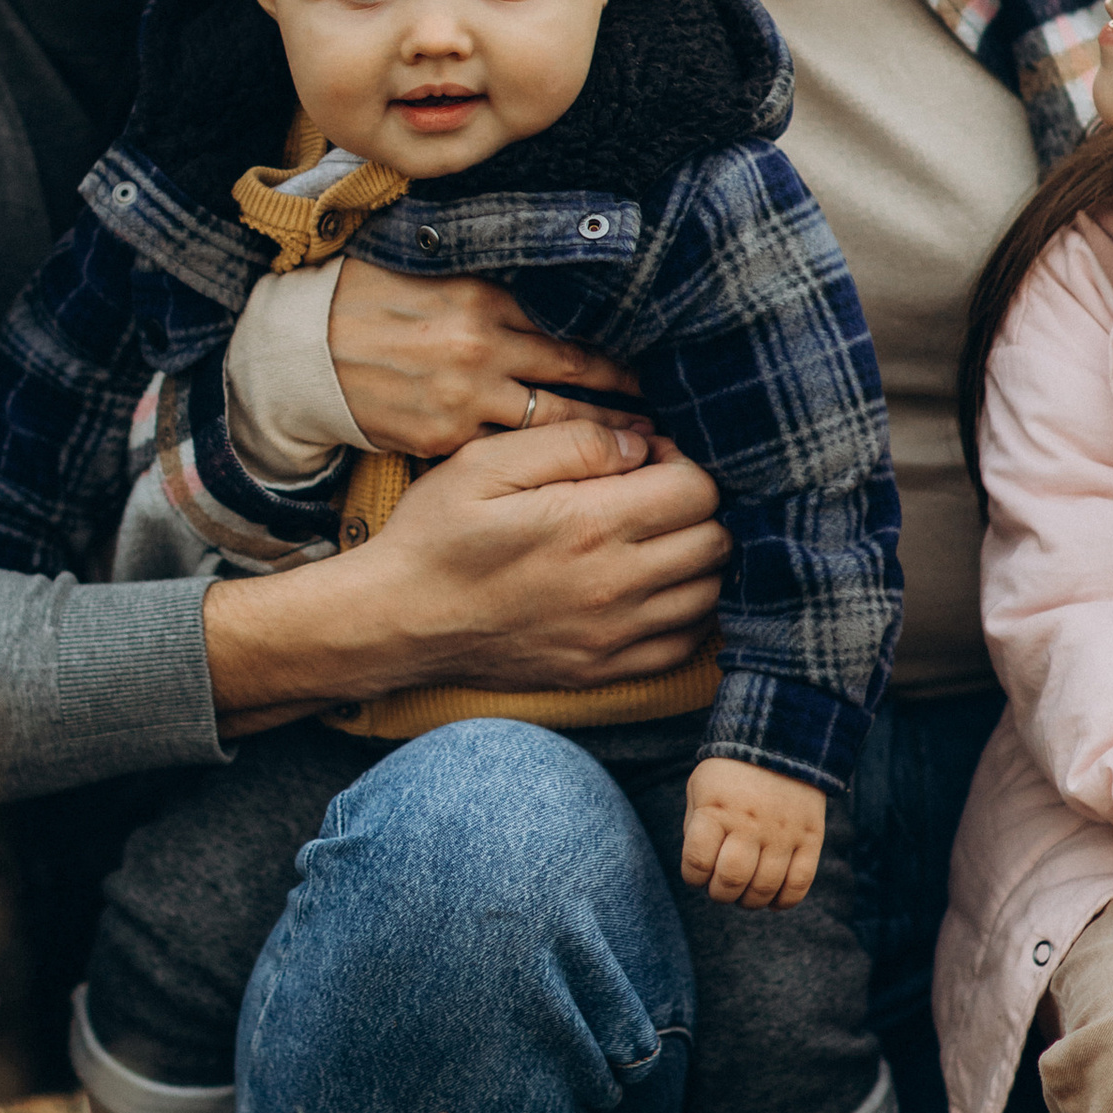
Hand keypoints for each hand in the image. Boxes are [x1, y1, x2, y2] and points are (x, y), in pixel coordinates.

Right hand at [201, 418, 724, 728]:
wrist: (396, 621)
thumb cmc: (435, 535)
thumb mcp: (486, 462)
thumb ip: (571, 442)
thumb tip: (639, 443)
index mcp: (591, 525)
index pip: (698, 490)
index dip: (683, 462)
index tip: (648, 458)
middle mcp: (616, 586)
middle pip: (716, 540)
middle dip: (697, 507)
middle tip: (654, 494)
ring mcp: (614, 636)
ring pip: (711, 594)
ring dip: (697, 559)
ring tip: (655, 538)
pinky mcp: (604, 670)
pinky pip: (684, 644)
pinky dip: (685, 612)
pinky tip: (651, 587)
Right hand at [326, 265, 640, 457]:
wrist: (301, 352)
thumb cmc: (370, 301)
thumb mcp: (437, 272)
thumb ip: (498, 284)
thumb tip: (570, 286)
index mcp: (483, 300)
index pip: (573, 329)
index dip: (619, 354)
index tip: (655, 366)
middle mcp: (480, 350)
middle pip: (576, 377)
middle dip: (627, 399)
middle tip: (667, 419)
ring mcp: (461, 400)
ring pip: (552, 425)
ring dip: (599, 440)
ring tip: (640, 455)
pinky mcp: (441, 441)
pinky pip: (505, 455)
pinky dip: (543, 468)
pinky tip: (576, 480)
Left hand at [681, 761, 823, 908]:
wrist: (782, 741)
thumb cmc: (731, 773)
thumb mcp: (700, 789)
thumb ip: (696, 828)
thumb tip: (702, 871)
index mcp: (716, 810)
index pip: (697, 862)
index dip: (693, 878)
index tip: (697, 874)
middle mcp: (750, 823)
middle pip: (732, 879)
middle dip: (721, 893)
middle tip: (722, 886)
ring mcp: (783, 832)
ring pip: (765, 888)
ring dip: (750, 901)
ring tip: (746, 892)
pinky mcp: (811, 838)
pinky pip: (800, 883)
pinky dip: (784, 901)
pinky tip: (773, 900)